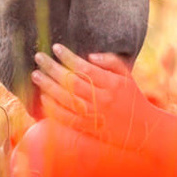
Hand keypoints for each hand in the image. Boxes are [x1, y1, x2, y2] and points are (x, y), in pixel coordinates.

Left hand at [31, 44, 160, 150]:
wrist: (141, 129)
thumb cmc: (132, 98)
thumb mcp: (127, 76)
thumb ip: (111, 62)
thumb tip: (89, 55)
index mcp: (113, 84)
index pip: (85, 68)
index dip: (68, 57)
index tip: (56, 48)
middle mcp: (103, 100)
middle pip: (71, 82)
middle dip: (52, 68)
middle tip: (39, 57)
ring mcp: (94, 116)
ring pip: (65, 99)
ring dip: (48, 86)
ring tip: (36, 74)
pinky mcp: (88, 128)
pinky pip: (65, 117)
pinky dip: (52, 107)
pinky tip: (43, 96)